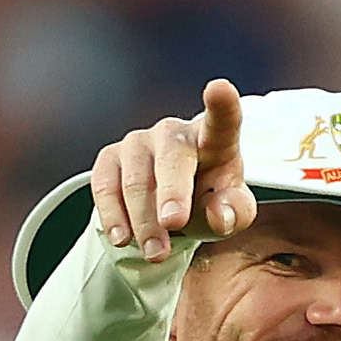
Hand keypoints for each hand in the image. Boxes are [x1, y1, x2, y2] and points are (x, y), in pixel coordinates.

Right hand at [89, 77, 256, 262]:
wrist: (167, 210)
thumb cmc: (206, 203)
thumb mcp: (230, 214)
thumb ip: (234, 214)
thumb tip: (219, 215)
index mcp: (214, 139)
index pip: (222, 120)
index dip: (221, 104)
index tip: (219, 88)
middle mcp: (173, 133)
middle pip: (173, 158)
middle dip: (172, 194)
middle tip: (173, 226)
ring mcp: (138, 142)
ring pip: (136, 181)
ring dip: (144, 222)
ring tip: (155, 253)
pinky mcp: (109, 159)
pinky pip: (105, 187)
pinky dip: (113, 216)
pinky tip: (122, 238)